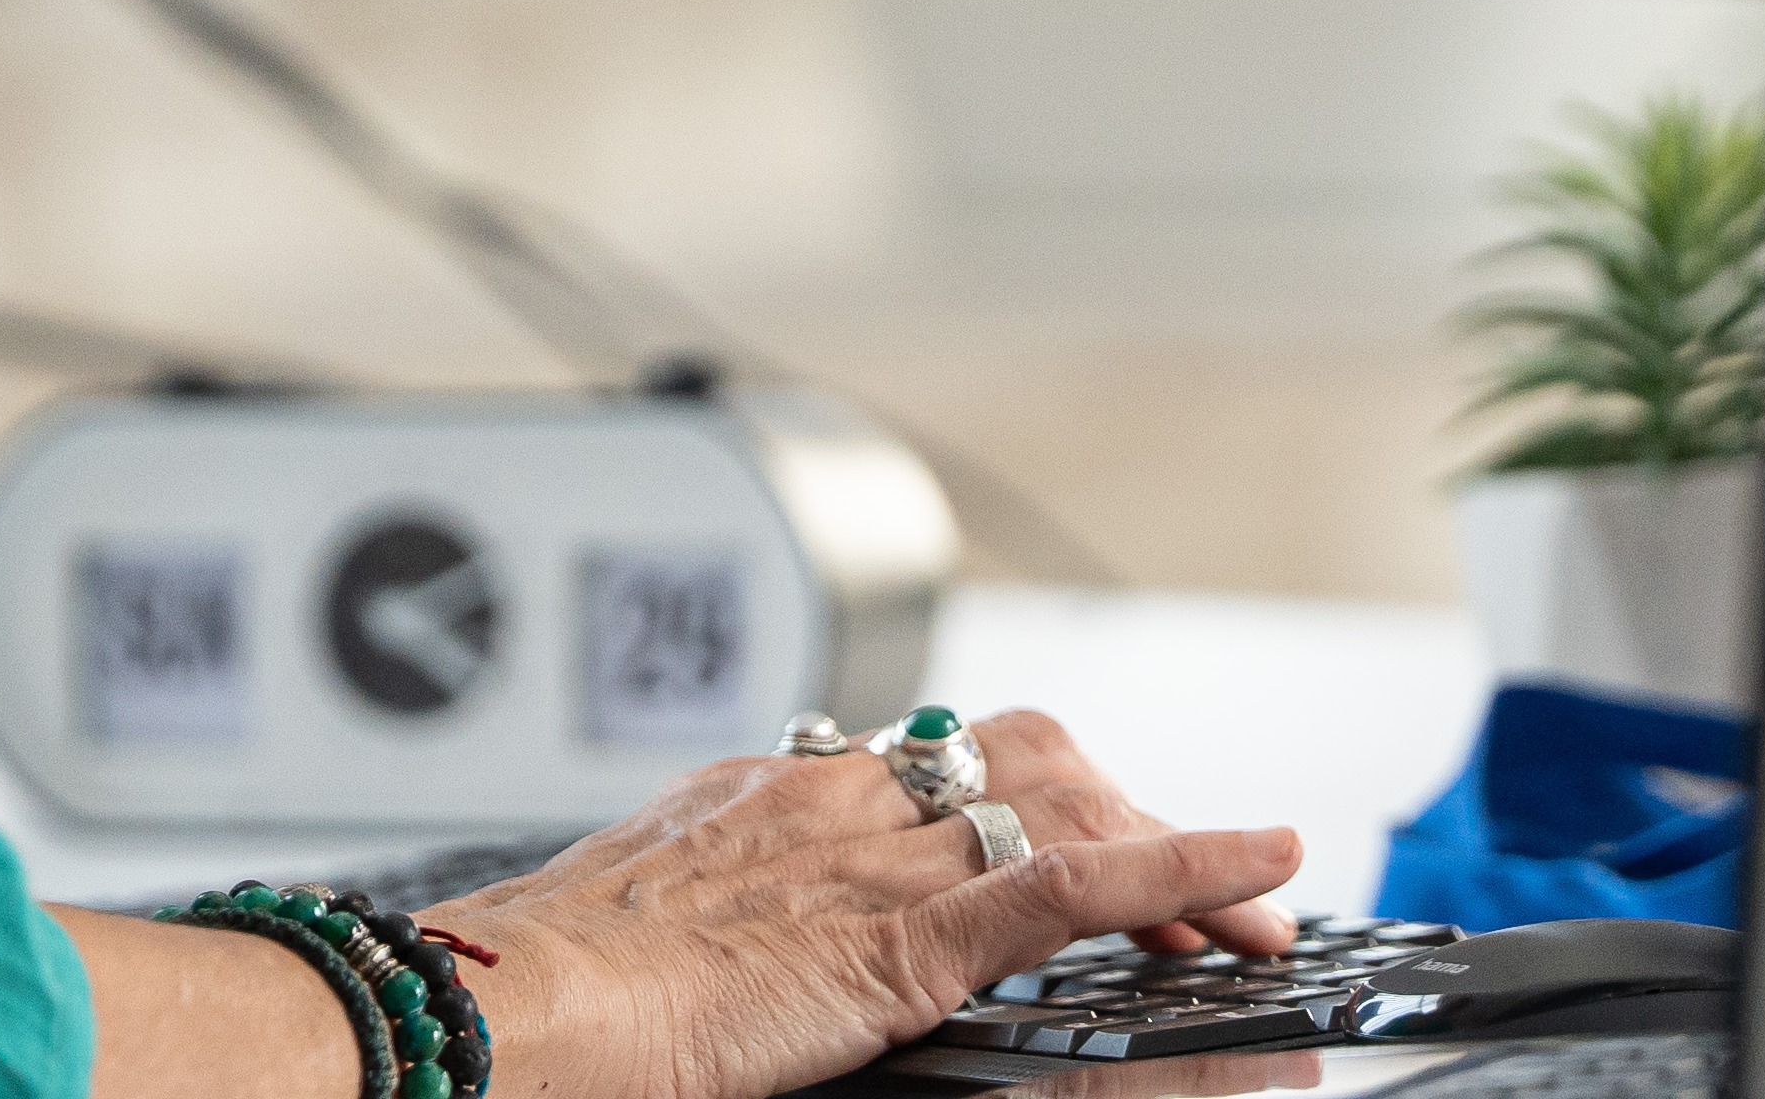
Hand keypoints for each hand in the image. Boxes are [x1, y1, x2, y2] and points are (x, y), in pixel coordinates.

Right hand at [420, 710, 1306, 1098]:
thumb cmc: (545, 991)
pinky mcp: (900, 940)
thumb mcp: (651, 923)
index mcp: (773, 794)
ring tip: (1256, 912)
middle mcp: (837, 802)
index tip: (1085, 830)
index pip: (939, 756)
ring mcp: (876, 864)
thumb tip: (742, 956)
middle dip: (1128, 810)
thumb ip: (724, 919)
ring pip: (1069, 810)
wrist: (508, 1009)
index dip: (1038, 789)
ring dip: (1181, 857)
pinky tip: (1254, 874)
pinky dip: (1181, 870)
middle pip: (1026, 758)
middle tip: (1201, 886)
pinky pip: (1069, 885)